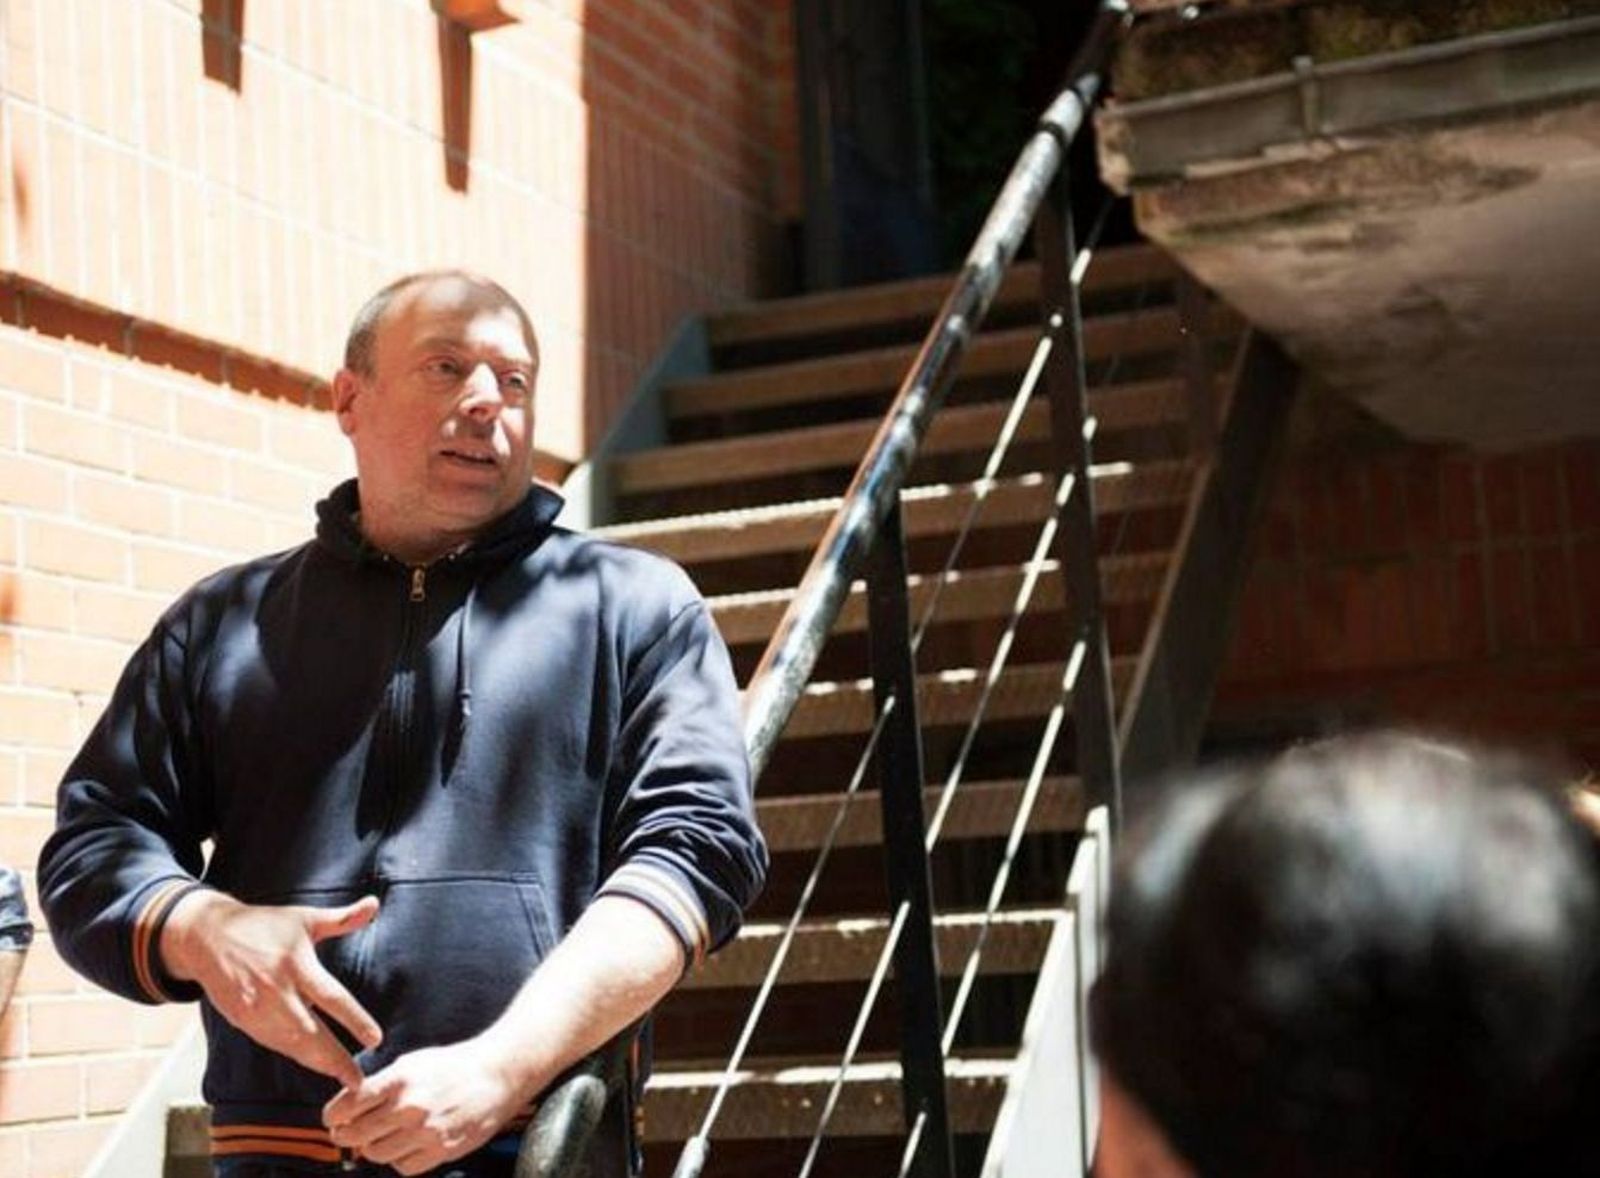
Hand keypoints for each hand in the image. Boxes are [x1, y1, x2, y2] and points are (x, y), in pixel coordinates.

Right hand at [160, 891, 381, 1086]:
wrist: (207, 935)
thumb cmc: (263, 925)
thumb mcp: (304, 918)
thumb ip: (341, 919)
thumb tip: (374, 903)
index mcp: (295, 963)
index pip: (330, 996)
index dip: (353, 1020)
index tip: (375, 1040)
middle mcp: (275, 990)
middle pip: (309, 1032)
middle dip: (334, 1059)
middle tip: (358, 1080)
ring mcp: (255, 1008)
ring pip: (289, 1043)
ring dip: (315, 1063)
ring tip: (341, 1077)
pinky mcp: (241, 1019)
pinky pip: (271, 1042)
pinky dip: (293, 1054)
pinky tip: (312, 1063)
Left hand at [322, 1037, 531, 1173]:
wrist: (497, 1075)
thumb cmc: (455, 1065)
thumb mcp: (414, 1062)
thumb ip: (383, 1082)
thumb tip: (351, 1103)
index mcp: (400, 1079)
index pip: (349, 1104)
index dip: (333, 1115)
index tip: (332, 1119)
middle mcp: (410, 1107)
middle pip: (356, 1133)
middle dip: (345, 1135)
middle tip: (345, 1133)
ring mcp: (426, 1131)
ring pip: (376, 1154)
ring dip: (372, 1148)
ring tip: (379, 1138)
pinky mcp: (441, 1150)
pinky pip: (403, 1167)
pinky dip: (398, 1160)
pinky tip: (404, 1146)